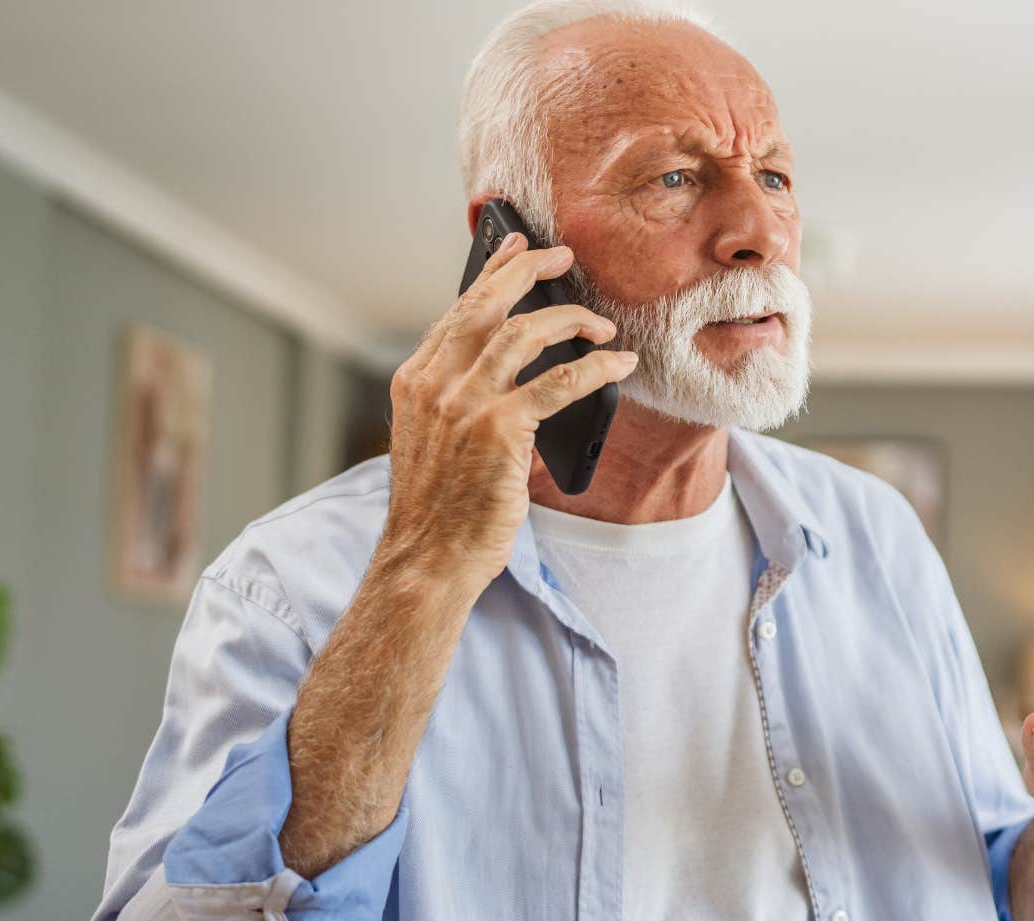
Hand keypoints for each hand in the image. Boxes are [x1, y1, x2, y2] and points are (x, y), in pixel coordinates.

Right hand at [378, 232, 636, 598]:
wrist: (428, 558)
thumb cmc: (440, 508)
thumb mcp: (434, 440)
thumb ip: (458, 400)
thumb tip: (511, 368)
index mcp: (415, 382)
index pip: (457, 312)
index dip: (491, 275)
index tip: (516, 249)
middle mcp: (434, 384)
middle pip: (486, 304)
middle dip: (528, 270)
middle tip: (564, 257)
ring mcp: (464, 404)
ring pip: (523, 333)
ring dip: (571, 319)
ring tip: (602, 324)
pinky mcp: (499, 430)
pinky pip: (560, 382)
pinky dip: (595, 368)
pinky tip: (618, 365)